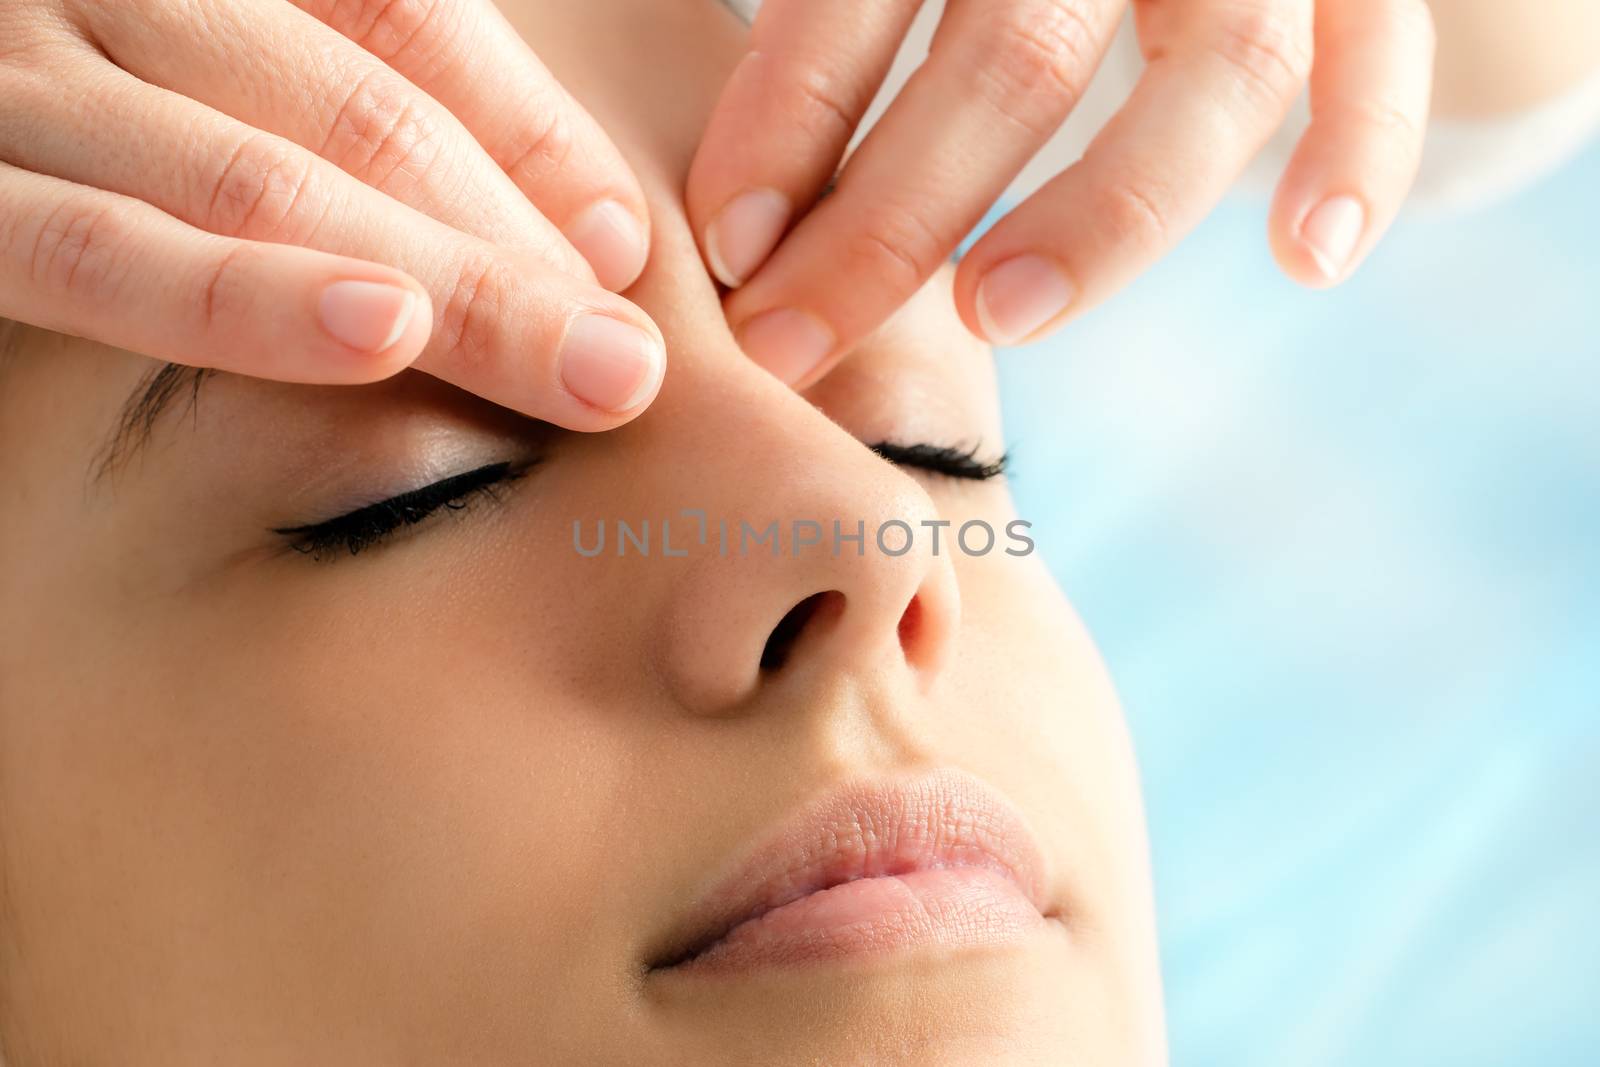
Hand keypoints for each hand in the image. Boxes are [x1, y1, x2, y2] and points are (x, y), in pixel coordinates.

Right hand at [0, 0, 661, 427]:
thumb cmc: (53, 94)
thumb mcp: (187, 63)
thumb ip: (349, 91)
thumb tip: (573, 222)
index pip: (396, 22)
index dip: (522, 133)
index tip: (616, 248)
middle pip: (351, 112)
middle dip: (505, 244)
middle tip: (631, 358)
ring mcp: (7, 74)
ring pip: (252, 175)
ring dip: (433, 282)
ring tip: (573, 365)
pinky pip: (91, 249)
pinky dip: (234, 294)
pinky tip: (370, 335)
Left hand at [687, 0, 1435, 384]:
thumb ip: (844, 9)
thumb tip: (718, 167)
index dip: (788, 116)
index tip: (728, 249)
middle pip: (1018, 53)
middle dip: (891, 219)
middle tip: (790, 341)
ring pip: (1217, 72)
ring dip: (1103, 216)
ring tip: (990, 319)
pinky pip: (1390, 58)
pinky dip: (1363, 153)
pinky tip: (1307, 262)